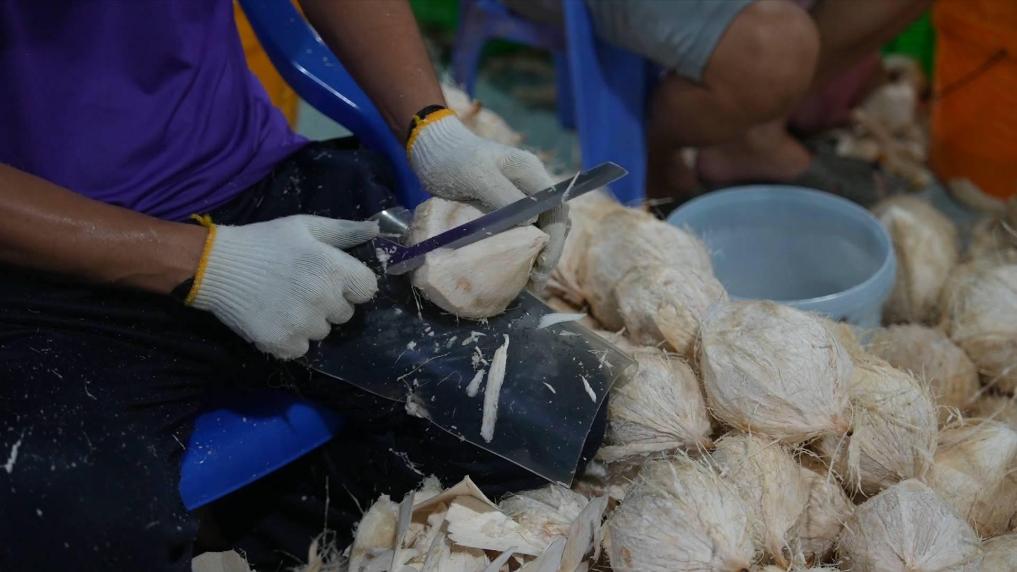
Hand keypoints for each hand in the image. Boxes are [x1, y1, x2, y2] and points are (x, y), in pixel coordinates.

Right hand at [186, 215, 378, 359]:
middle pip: (345, 314)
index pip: (367, 290)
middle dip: (330, 303)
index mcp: (333, 269)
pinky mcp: (283, 343)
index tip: (333, 280)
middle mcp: (323, 299)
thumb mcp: (304, 226)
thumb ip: (343, 231)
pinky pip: (302, 348)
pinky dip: (291, 339)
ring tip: (285, 303)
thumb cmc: (264, 241)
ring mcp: (303, 324)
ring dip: (311, 322)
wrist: (216, 265)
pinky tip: (275, 319)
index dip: (352, 285)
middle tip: (302, 289)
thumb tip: (375, 230)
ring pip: (323, 332)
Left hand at [407, 112, 567, 286]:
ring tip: (527, 280)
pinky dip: (518, 250)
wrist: (430, 148)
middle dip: (549, 252)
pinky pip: (519, 230)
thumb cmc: (452, 159)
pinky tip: (510, 267)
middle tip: (535, 282)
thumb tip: (531, 223)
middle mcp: (530, 185)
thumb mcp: (477, 175)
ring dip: (536, 254)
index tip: (542, 262)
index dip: (556, 237)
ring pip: (539, 229)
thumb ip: (504, 196)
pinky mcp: (502, 207)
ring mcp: (518, 196)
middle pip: (553, 222)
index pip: (557, 208)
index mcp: (531, 173)